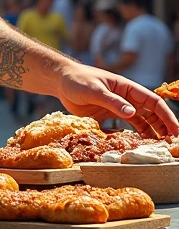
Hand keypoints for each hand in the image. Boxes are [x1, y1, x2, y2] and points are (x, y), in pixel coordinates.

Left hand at [55, 63, 178, 138]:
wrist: (60, 81)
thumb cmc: (77, 80)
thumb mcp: (94, 90)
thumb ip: (112, 102)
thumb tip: (132, 113)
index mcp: (127, 88)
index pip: (153, 102)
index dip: (167, 116)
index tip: (175, 130)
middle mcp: (126, 98)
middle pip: (151, 113)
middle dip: (163, 127)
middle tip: (170, 144)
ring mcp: (117, 107)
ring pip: (140, 121)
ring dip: (150, 133)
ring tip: (158, 147)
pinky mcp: (107, 116)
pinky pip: (124, 128)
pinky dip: (132, 136)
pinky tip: (136, 146)